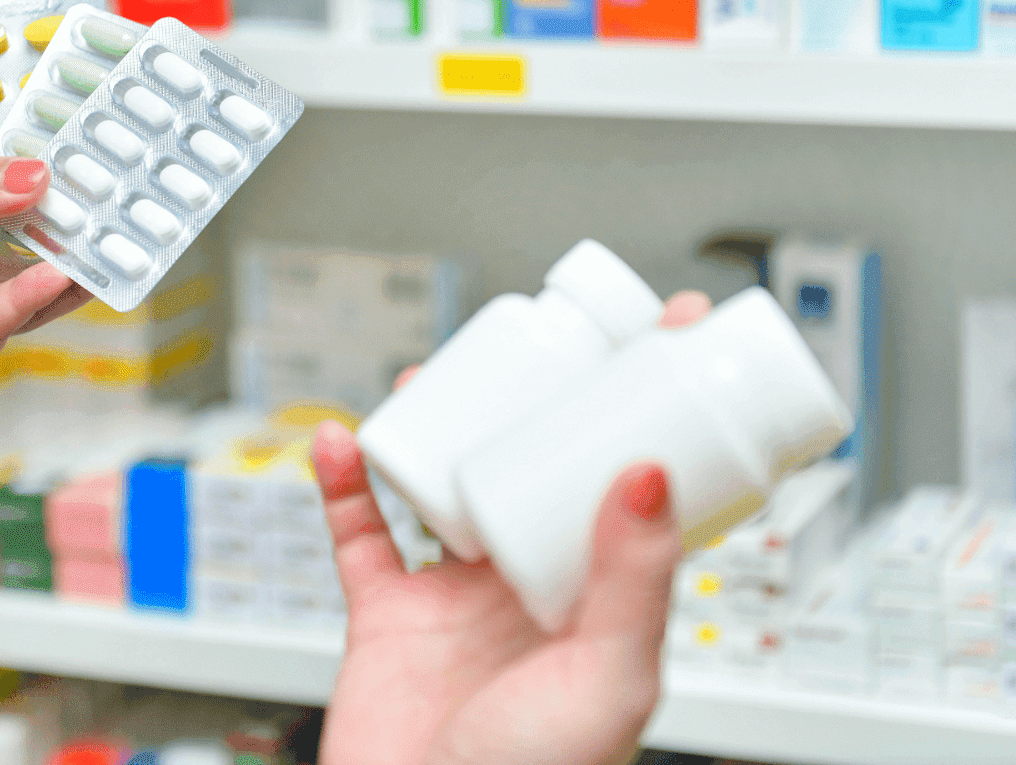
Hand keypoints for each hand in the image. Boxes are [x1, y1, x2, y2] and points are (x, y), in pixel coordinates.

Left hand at [0, 154, 89, 459]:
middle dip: (64, 212)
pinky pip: (4, 322)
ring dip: (66, 256)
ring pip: (26, 280)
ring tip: (104, 230)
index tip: (81, 147)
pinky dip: (34, 297)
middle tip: (111, 186)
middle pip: (22, 233)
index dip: (35, 168)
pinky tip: (55, 273)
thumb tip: (33, 176)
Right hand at [311, 291, 711, 764]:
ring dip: (442, 427)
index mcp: (600, 603)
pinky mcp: (385, 617)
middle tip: (549, 334)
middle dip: (541, 401)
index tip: (670, 335)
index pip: (637, 487)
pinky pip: (360, 535)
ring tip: (443, 371)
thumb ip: (633, 583)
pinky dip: (345, 485)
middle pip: (538, 469)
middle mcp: (532, 592)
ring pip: (450, 487)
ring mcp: (458, 601)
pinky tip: (345, 439)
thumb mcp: (608, 681)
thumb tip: (652, 471)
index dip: (653, 410)